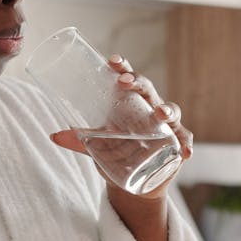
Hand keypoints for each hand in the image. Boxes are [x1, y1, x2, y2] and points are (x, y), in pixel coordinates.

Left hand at [50, 53, 192, 197]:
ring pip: (171, 110)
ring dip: (167, 110)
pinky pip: (184, 140)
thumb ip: (79, 140)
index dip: (123, 67)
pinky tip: (184, 152)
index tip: (112, 61)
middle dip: (138, 82)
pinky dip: (185, 145)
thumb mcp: (97, 146)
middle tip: (126, 83)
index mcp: (130, 102)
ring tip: (161, 115)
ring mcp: (166, 125)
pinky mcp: (177, 143)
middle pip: (148, 89)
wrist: (134, 180)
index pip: (128, 79)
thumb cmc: (118, 152)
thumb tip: (54, 136)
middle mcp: (150, 108)